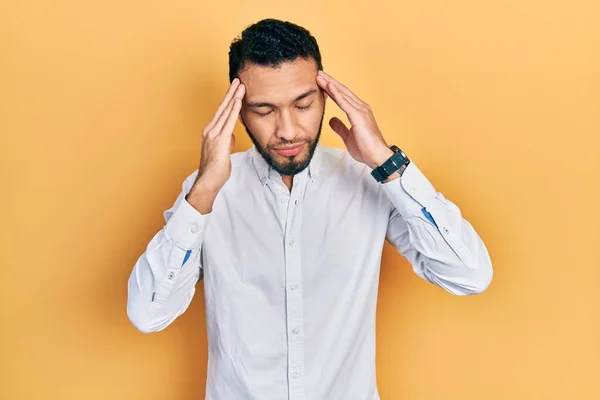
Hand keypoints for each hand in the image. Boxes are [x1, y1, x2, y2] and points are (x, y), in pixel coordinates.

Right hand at [187, 79, 244, 210]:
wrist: (208, 180)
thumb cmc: (216, 170)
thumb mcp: (223, 152)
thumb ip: (226, 141)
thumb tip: (231, 135)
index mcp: (211, 132)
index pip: (221, 113)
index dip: (228, 100)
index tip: (235, 90)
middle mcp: (210, 130)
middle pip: (222, 107)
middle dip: (231, 93)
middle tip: (238, 80)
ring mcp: (214, 134)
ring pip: (225, 111)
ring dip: (234, 97)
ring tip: (241, 85)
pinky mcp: (219, 139)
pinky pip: (228, 121)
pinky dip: (234, 109)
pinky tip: (238, 100)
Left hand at [316, 71, 392, 168]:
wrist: (377, 157)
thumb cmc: (366, 148)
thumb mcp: (348, 136)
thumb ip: (340, 127)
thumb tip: (331, 120)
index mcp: (358, 112)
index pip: (343, 96)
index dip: (331, 88)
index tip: (321, 81)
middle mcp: (361, 107)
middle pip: (342, 91)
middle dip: (329, 81)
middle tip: (318, 73)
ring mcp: (361, 110)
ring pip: (343, 93)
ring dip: (330, 84)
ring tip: (319, 76)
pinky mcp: (359, 116)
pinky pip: (345, 103)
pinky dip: (336, 93)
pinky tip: (328, 86)